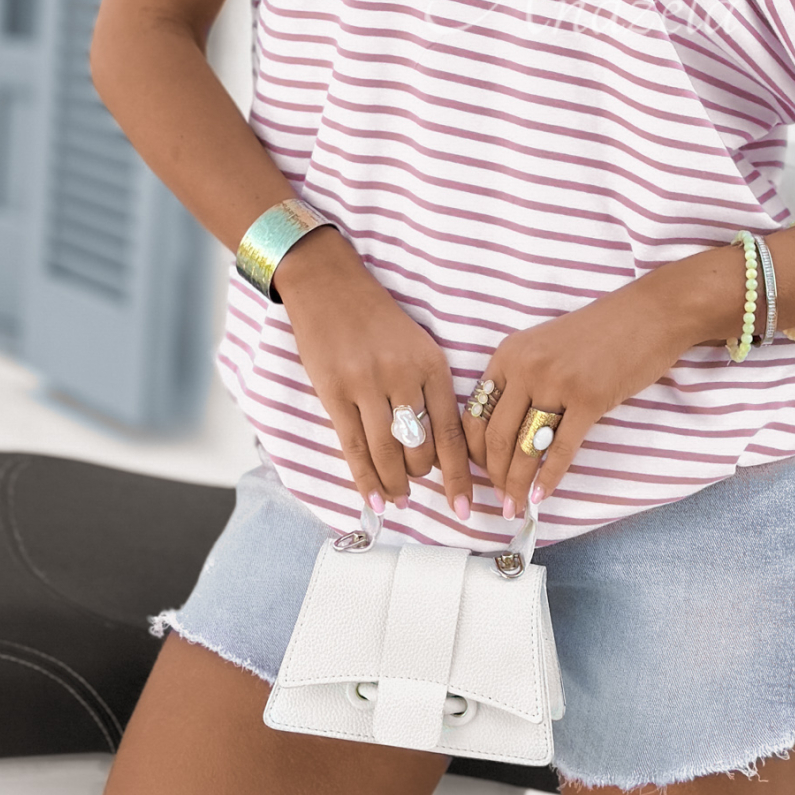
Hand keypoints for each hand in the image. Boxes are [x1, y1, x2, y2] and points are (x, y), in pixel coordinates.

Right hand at [273, 228, 471, 519]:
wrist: (330, 286)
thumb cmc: (378, 320)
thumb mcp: (418, 346)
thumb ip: (430, 391)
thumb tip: (439, 449)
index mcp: (431, 364)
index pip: (451, 432)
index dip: (458, 476)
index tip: (464, 508)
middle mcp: (402, 376)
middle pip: (419, 448)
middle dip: (421, 476)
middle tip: (417, 486)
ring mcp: (365, 385)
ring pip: (386, 453)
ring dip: (395, 483)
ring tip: (399, 498)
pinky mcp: (334, 392)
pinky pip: (352, 447)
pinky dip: (365, 478)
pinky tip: (375, 499)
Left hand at [464, 249, 737, 518]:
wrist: (649, 313)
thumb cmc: (601, 331)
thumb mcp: (546, 346)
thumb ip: (522, 380)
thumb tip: (507, 434)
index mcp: (509, 353)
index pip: (476, 413)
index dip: (475, 452)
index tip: (482, 475)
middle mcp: (526, 367)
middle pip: (496, 436)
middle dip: (494, 476)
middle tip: (500, 501)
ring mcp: (557, 382)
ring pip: (524, 447)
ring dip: (517, 484)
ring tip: (515, 507)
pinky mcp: (589, 399)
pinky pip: (561, 449)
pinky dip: (548, 478)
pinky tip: (542, 496)